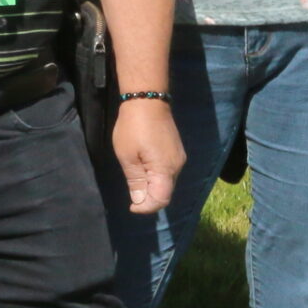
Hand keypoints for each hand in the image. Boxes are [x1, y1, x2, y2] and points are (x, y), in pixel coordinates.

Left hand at [111, 98, 183, 215]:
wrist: (147, 99)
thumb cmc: (133, 127)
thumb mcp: (128, 156)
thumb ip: (136, 181)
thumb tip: (140, 201)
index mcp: (165, 169)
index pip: (161, 200)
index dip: (146, 208)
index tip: (131, 206)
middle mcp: (177, 166)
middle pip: (165, 193)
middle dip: (149, 199)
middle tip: (131, 195)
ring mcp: (179, 157)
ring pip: (167, 183)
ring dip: (153, 188)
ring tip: (136, 182)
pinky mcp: (176, 150)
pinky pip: (168, 172)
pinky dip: (157, 177)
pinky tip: (144, 169)